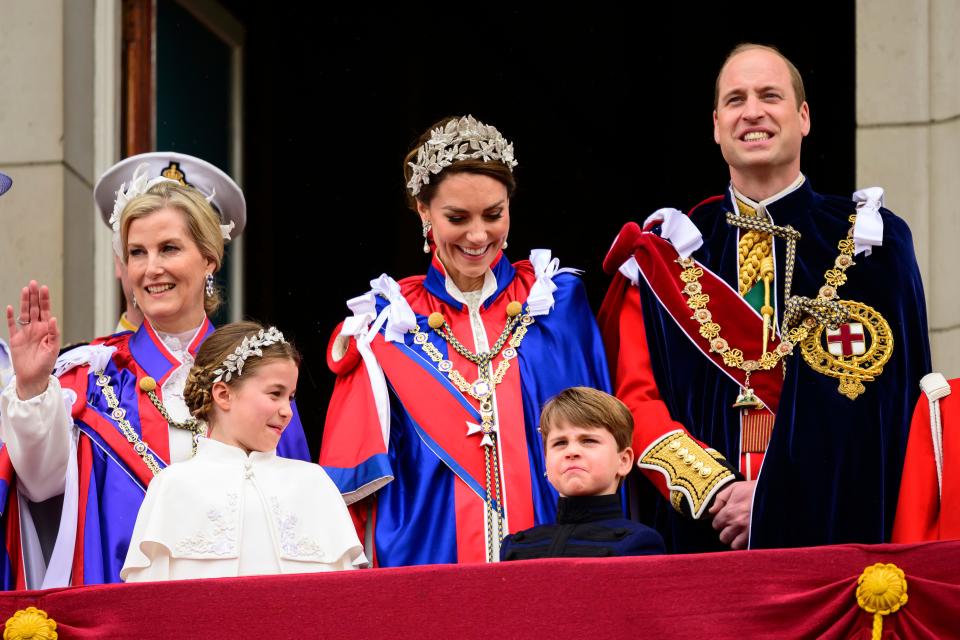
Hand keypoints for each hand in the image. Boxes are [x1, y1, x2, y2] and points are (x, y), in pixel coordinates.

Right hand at [6, 281, 59, 398]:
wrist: (33, 377)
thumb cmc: (46, 364)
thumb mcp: (53, 349)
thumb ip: (54, 334)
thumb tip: (53, 319)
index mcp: (47, 330)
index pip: (46, 311)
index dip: (45, 300)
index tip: (43, 288)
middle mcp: (36, 329)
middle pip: (35, 309)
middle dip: (34, 296)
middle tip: (33, 283)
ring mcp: (25, 333)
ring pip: (24, 314)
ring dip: (24, 302)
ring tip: (25, 290)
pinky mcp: (15, 339)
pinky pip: (12, 326)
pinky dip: (11, 317)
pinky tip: (10, 307)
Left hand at [708, 479, 755, 549]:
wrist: (773, 492)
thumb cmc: (753, 489)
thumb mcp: (734, 488)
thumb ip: (720, 499)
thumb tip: (711, 511)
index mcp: (729, 512)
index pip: (716, 525)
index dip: (719, 522)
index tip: (724, 519)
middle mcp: (737, 524)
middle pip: (723, 537)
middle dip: (726, 533)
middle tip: (732, 527)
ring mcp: (748, 531)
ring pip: (734, 545)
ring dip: (735, 540)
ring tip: (739, 534)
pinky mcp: (758, 535)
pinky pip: (748, 547)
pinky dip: (746, 544)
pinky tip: (747, 537)